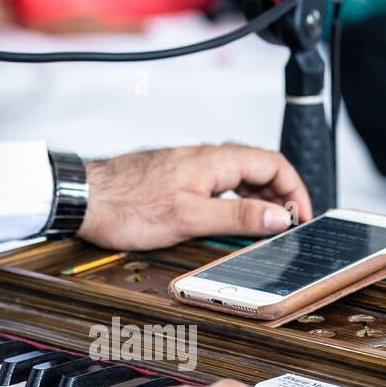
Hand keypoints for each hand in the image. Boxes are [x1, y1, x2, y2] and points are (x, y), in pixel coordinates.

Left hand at [78, 145, 313, 250]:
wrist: (83, 198)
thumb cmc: (127, 206)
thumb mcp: (189, 217)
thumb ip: (236, 216)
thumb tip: (278, 217)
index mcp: (214, 161)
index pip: (273, 164)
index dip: (295, 190)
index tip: (302, 218)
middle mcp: (204, 159)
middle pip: (259, 169)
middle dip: (280, 195)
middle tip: (288, 226)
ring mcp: (189, 168)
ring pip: (237, 178)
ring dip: (257, 199)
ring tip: (265, 227)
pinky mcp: (175, 180)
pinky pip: (217, 186)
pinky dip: (233, 202)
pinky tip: (228, 221)